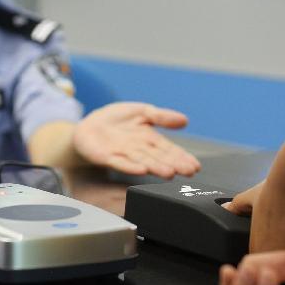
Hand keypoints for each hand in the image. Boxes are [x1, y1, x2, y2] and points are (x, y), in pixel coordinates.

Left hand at [72, 102, 200, 178]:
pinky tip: (140, 170)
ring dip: (155, 167)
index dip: (182, 156)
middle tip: (187, 172)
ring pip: (142, 161)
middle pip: (158, 157)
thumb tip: (185, 120)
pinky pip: (119, 161)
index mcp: (149, 138)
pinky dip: (130, 166)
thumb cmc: (117, 120)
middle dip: (173, 164)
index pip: (169, 149)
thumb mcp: (141, 111)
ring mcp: (123, 154)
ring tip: (169, 173)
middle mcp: (139, 149)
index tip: (195, 165)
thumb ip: (161, 116)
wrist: (89, 125)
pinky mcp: (107, 156)